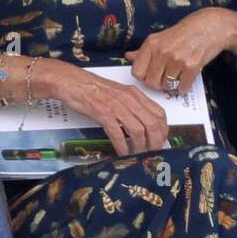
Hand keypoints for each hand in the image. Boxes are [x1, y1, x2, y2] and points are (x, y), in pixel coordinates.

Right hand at [36, 59, 167, 155]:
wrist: (74, 83)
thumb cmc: (93, 89)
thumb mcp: (119, 93)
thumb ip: (132, 105)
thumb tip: (141, 123)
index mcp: (135, 94)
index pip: (159, 113)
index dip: (163, 130)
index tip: (160, 141)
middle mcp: (130, 99)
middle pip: (152, 124)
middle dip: (155, 142)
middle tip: (151, 152)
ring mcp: (117, 107)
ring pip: (138, 131)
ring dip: (140, 147)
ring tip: (136, 154)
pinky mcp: (104, 114)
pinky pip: (118, 134)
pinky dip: (122, 146)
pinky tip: (122, 153)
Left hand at [124, 7, 236, 93]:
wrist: (210, 26)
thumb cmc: (183, 33)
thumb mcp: (160, 37)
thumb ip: (144, 50)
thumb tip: (128, 57)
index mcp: (151, 44)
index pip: (137, 72)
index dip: (143, 77)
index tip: (150, 76)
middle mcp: (162, 51)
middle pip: (151, 82)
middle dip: (158, 84)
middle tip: (165, 79)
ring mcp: (177, 59)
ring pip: (166, 86)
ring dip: (172, 86)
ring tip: (177, 76)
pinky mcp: (192, 66)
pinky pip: (182, 87)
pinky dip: (184, 87)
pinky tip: (186, 79)